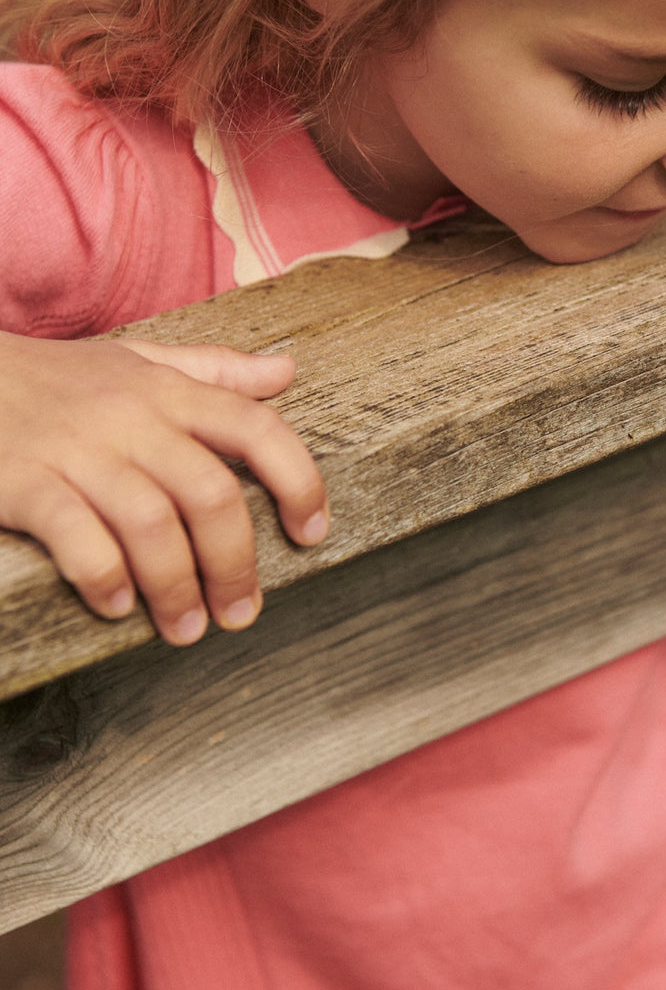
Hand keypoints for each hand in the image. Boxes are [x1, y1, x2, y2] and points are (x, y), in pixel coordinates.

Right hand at [0, 332, 327, 645]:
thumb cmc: (58, 378)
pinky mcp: (23, 482)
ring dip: (176, 586)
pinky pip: (76, 535)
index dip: (299, 480)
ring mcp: (76, 450)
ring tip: (186, 628)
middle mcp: (131, 419)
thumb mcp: (138, 360)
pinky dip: (104, 577)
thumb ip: (214, 369)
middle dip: (235, 562)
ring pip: (151, 522)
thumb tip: (287, 369)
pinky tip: (118, 606)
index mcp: (169, 392)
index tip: (312, 532)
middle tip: (241, 613)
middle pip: (210, 493)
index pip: (257, 428)